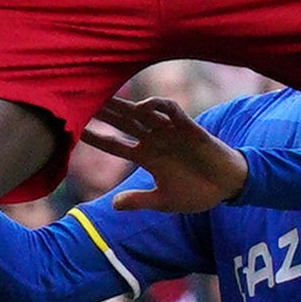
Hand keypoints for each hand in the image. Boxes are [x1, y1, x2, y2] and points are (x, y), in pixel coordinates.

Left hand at [81, 93, 247, 212]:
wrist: (228, 187)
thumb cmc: (197, 192)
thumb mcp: (163, 201)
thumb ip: (139, 200)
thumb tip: (113, 205)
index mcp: (147, 157)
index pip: (114, 145)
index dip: (96, 138)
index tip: (72, 132)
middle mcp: (155, 140)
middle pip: (123, 122)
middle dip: (103, 112)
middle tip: (80, 99)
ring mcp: (170, 133)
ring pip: (142, 113)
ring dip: (124, 105)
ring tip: (103, 96)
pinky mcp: (188, 128)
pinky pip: (171, 111)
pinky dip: (158, 106)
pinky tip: (143, 106)